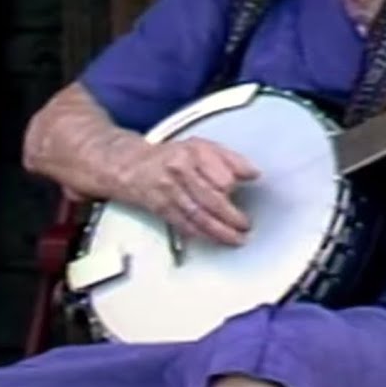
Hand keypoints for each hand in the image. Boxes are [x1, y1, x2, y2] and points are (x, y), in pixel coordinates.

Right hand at [124, 137, 259, 245]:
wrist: (131, 166)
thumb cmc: (171, 156)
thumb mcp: (203, 147)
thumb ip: (231, 159)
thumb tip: (254, 173)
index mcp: (195, 152)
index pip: (222, 176)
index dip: (235, 188)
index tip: (247, 195)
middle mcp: (180, 170)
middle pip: (212, 199)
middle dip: (232, 217)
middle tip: (246, 225)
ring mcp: (169, 190)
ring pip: (199, 215)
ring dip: (220, 231)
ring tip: (236, 238)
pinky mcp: (161, 208)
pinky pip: (185, 225)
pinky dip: (202, 235)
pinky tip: (214, 239)